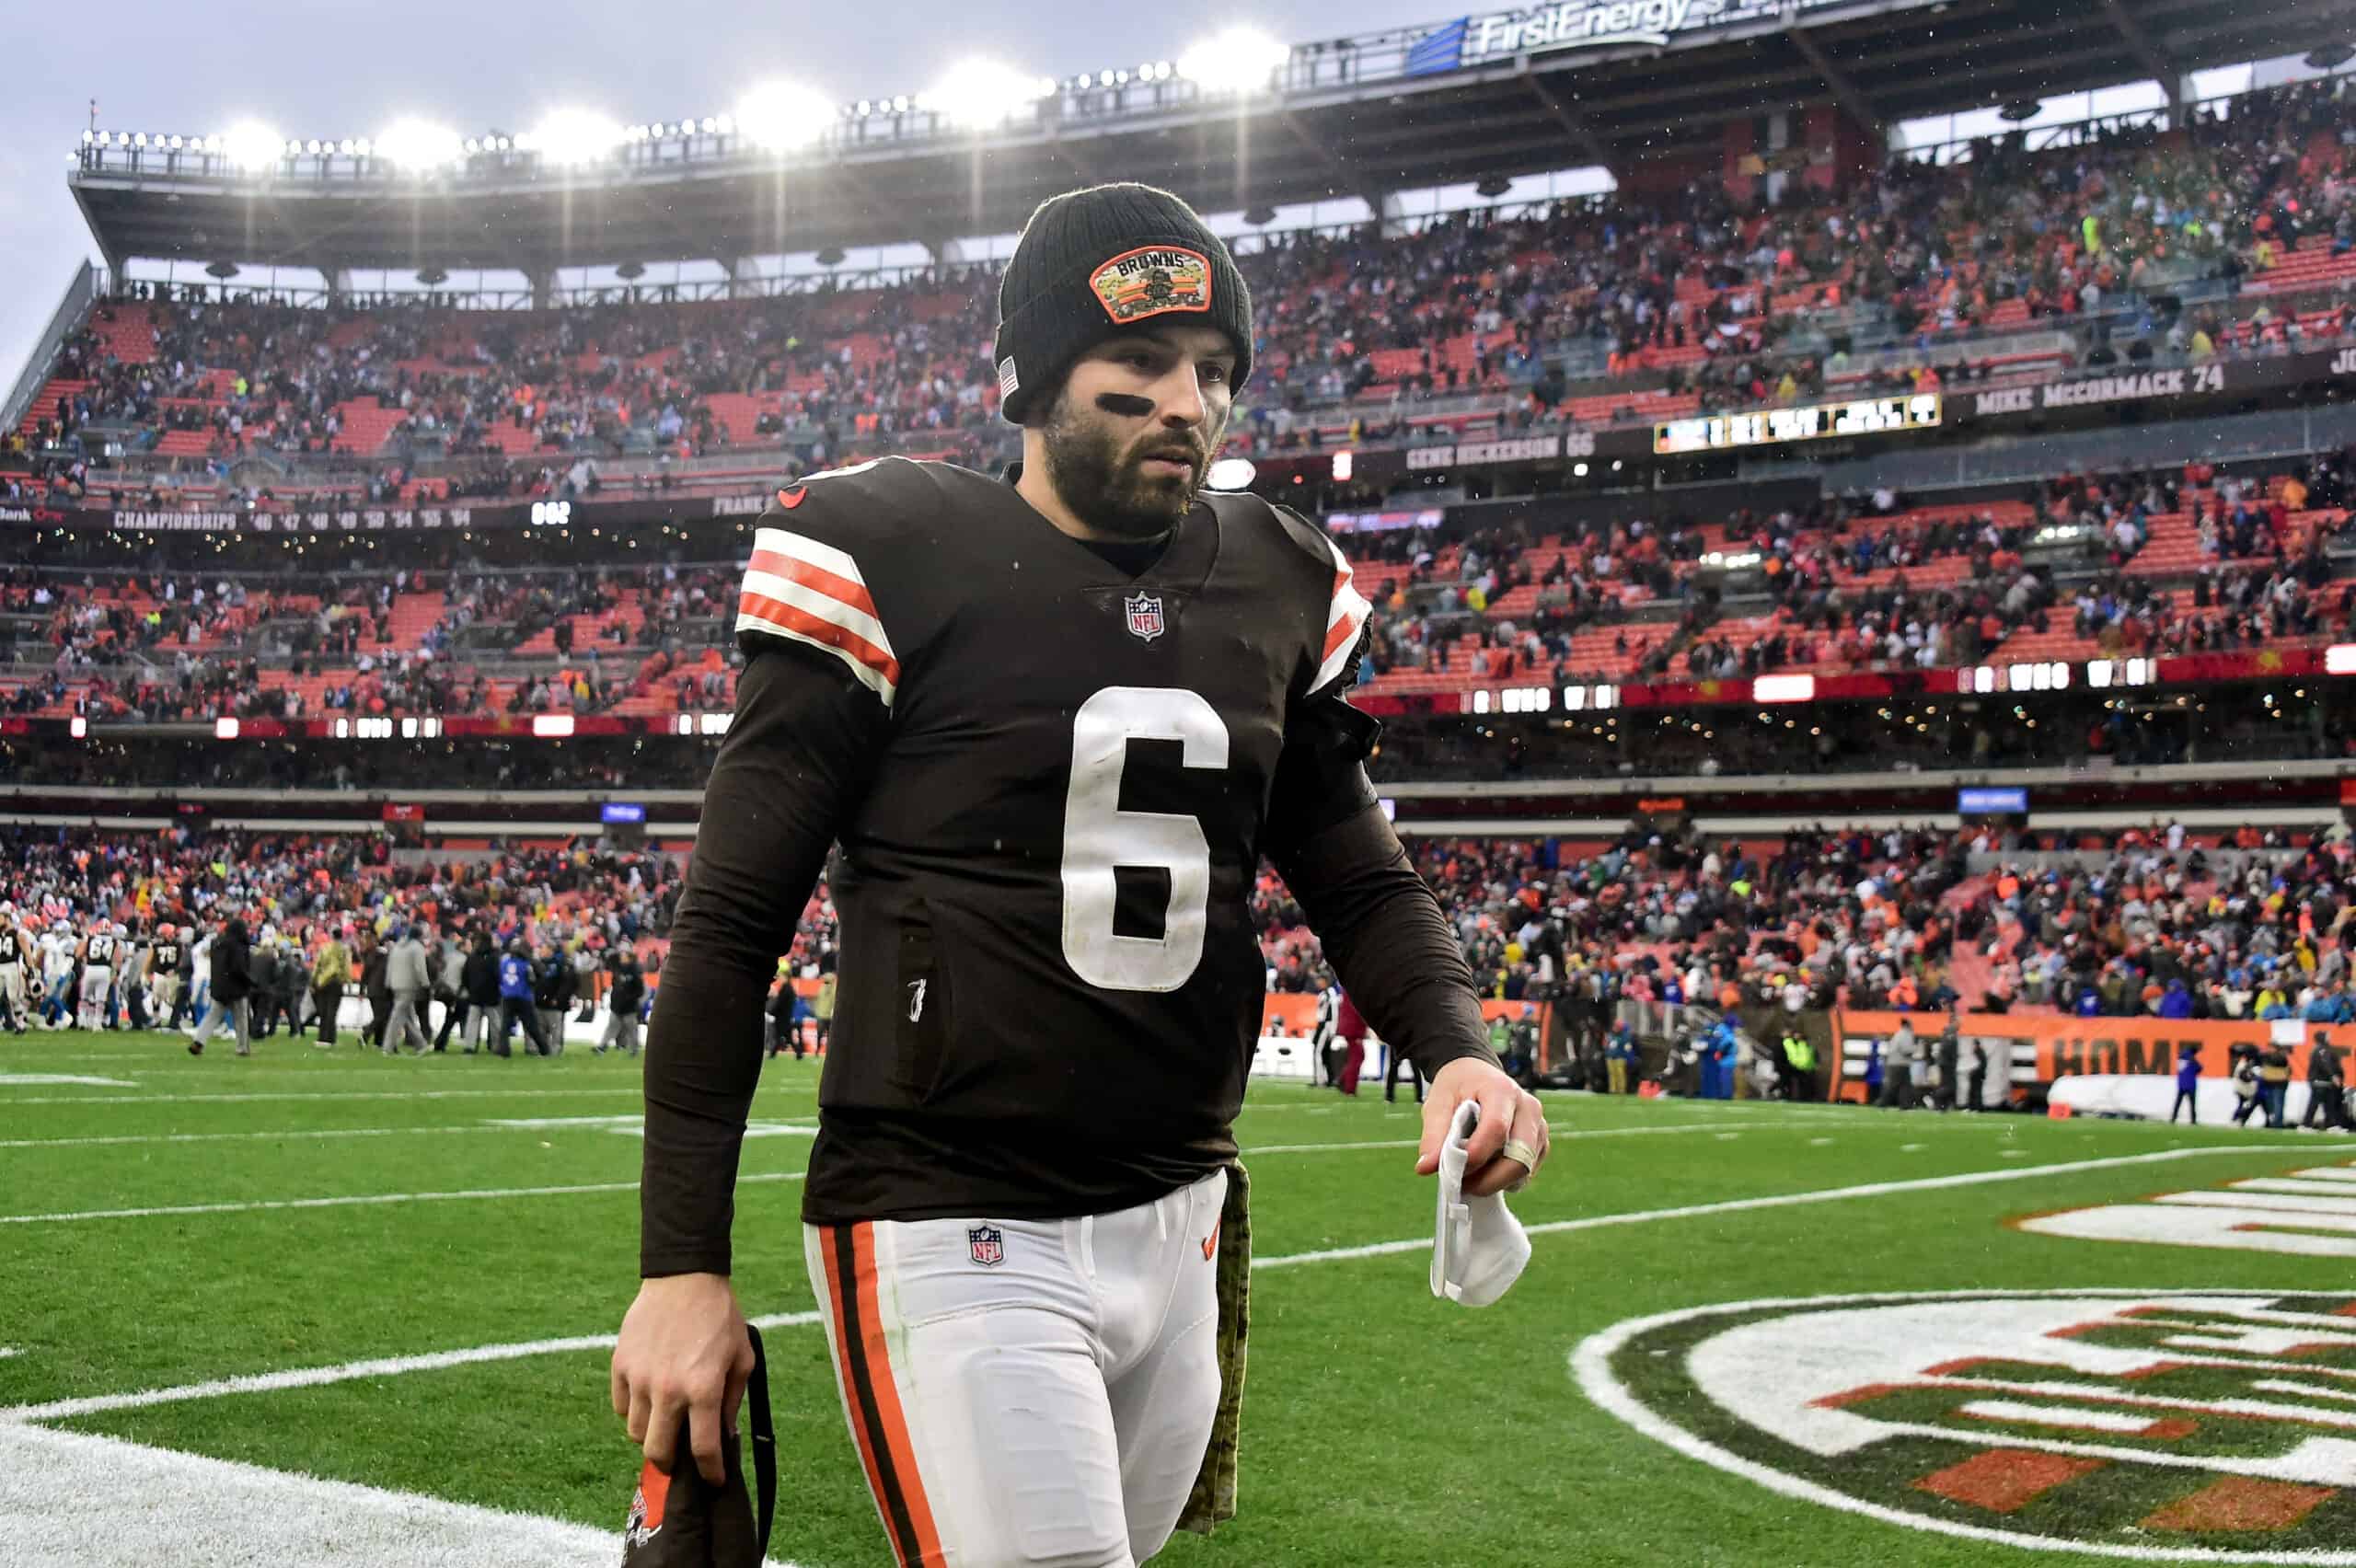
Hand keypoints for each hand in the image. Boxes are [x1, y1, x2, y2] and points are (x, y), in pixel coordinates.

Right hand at [610, 1272, 755, 1484]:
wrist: (684, 1277)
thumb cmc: (720, 1317)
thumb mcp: (742, 1357)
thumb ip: (731, 1400)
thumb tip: (722, 1436)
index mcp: (703, 1389)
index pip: (703, 1449)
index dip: (710, 1472)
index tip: (713, 1480)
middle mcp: (668, 1389)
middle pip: (658, 1452)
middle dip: (671, 1464)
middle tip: (680, 1459)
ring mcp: (639, 1378)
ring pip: (635, 1432)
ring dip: (651, 1436)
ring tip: (664, 1424)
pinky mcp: (620, 1365)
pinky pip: (620, 1406)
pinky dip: (632, 1411)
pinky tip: (648, 1399)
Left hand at [1417, 1057, 1548, 1196]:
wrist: (1476, 1075)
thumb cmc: (1457, 1087)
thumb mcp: (1437, 1102)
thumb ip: (1433, 1134)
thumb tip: (1425, 1168)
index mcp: (1502, 1090)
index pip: (1496, 1128)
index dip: (1476, 1155)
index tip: (1453, 1171)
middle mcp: (1528, 1107)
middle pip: (1518, 1157)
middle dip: (1488, 1180)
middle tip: (1460, 1185)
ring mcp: (1539, 1126)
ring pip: (1524, 1169)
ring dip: (1495, 1182)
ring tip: (1469, 1177)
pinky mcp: (1540, 1143)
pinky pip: (1526, 1172)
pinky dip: (1504, 1180)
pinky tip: (1485, 1171)